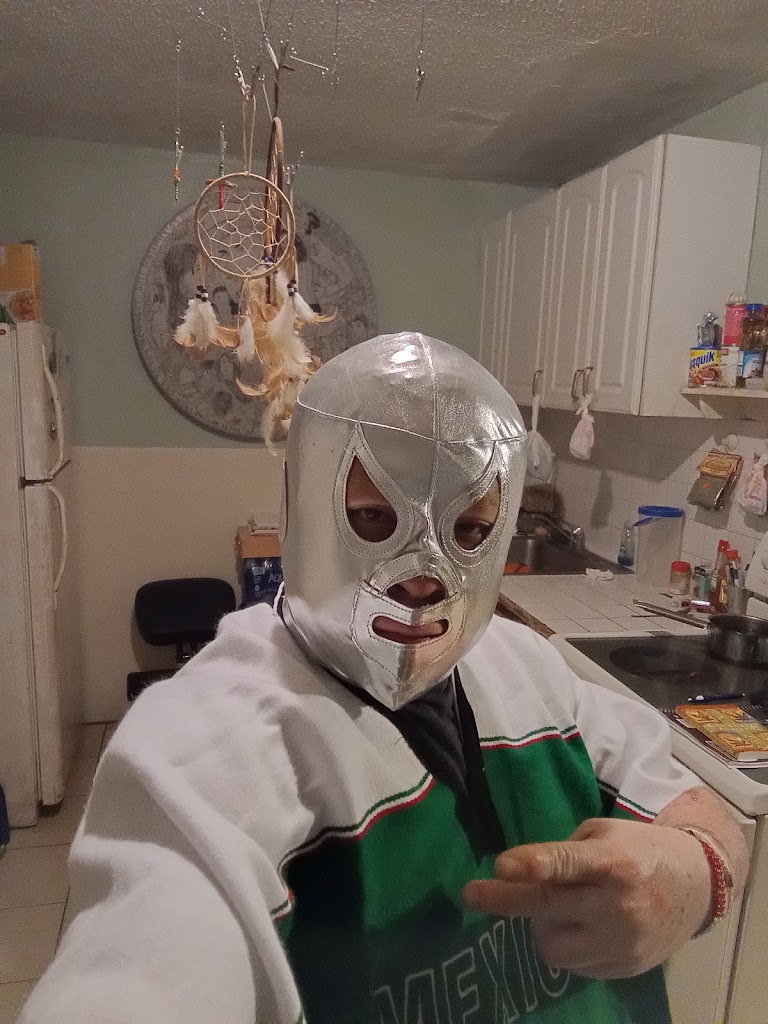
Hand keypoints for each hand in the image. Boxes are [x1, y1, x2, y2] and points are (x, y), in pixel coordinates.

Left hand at [462, 818, 711, 978]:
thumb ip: (566, 852)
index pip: (568, 864)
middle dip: (504, 900)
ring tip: (555, 908)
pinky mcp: (625, 968)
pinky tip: (580, 925)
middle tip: (471, 894)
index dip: (534, 864)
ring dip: (541, 926)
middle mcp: (618, 905)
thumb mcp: (604, 834)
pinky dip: (567, 944)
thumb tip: (521, 873)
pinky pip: (574, 965)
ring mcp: (622, 942)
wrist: (694, 885)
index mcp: (613, 862)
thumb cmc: (638, 848)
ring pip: (553, 947)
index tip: (501, 865)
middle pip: (547, 907)